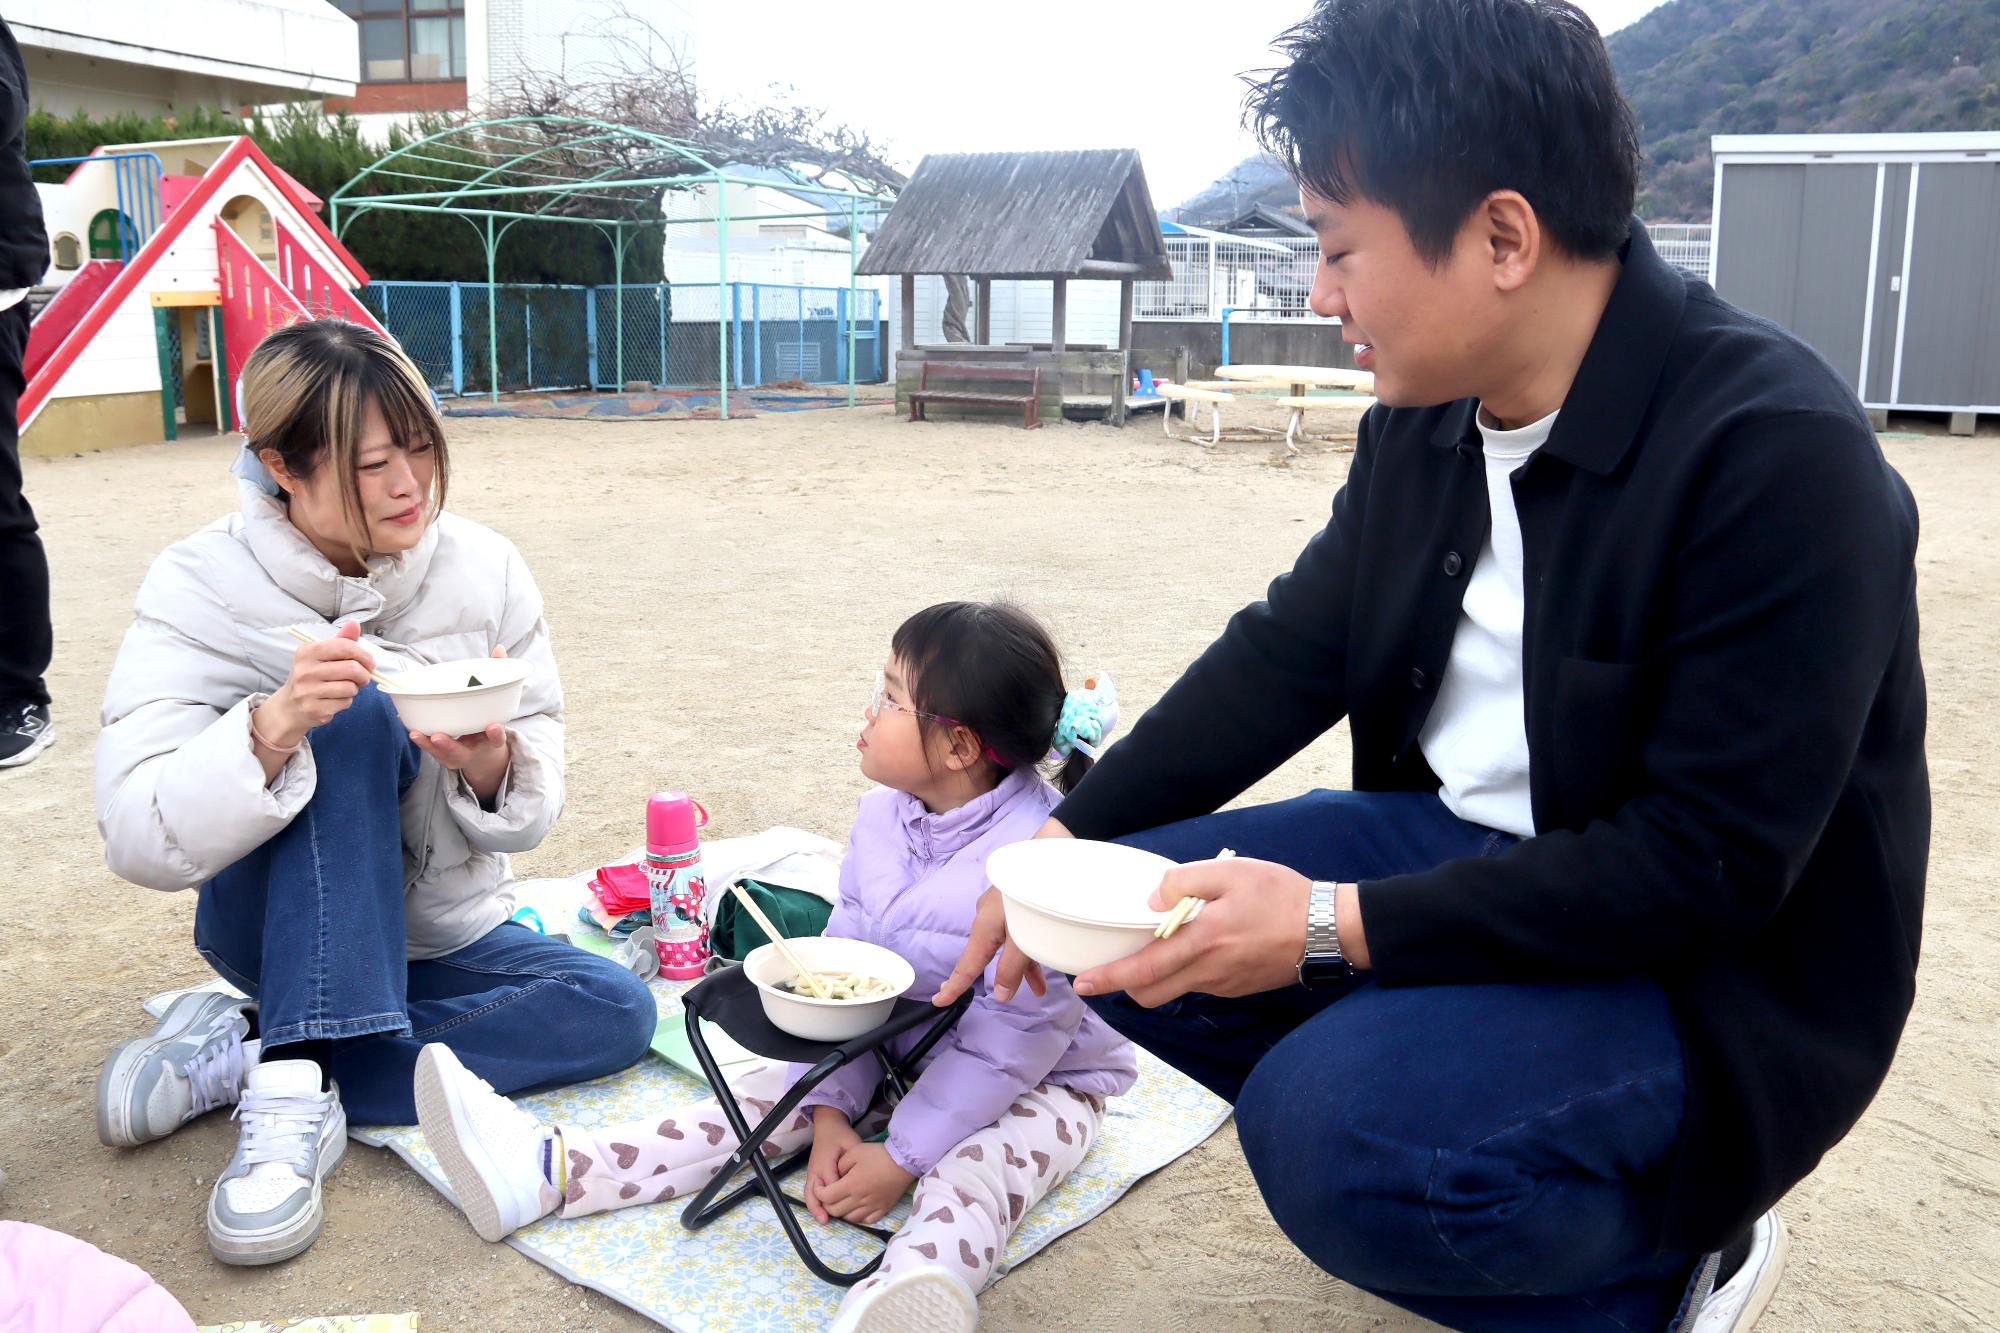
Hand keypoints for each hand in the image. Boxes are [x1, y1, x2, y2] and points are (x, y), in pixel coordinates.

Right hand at [258, 620, 373, 747]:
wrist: (290, 706)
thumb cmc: (312, 676)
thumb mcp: (322, 655)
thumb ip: (341, 640)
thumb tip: (355, 623)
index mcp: (307, 652)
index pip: (344, 646)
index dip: (364, 654)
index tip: (370, 662)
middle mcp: (304, 671)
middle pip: (351, 669)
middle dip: (364, 674)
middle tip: (362, 678)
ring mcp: (307, 692)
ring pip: (350, 688)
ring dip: (354, 689)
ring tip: (345, 688)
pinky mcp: (314, 709)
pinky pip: (345, 703)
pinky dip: (347, 701)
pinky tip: (335, 699)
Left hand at [408, 644, 511, 800]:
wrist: (482, 756)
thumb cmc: (488, 723)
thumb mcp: (498, 703)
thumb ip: (499, 676)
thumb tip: (499, 648)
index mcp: (491, 740)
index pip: (496, 738)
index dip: (496, 733)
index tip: (494, 726)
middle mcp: (473, 751)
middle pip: (461, 751)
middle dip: (449, 745)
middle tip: (438, 736)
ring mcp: (455, 756)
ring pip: (440, 753)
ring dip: (426, 744)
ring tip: (414, 733)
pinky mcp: (441, 754)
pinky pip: (428, 748)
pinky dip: (419, 737)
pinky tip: (407, 723)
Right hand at [804, 1107, 860, 1224]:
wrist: (828, 1127)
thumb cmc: (841, 1136)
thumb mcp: (851, 1144)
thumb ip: (853, 1160)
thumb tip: (859, 1177)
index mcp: (826, 1162)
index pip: (831, 1183)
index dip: (839, 1194)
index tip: (848, 1203)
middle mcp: (816, 1170)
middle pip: (815, 1192)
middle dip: (821, 1206)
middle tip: (828, 1220)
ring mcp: (812, 1174)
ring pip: (810, 1195)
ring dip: (816, 1208)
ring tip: (824, 1221)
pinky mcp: (813, 1176)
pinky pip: (810, 1193)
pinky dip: (815, 1204)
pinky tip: (822, 1213)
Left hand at [819, 1141, 915, 1226]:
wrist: (904, 1160)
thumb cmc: (879, 1154)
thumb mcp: (855, 1152)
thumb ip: (840, 1165)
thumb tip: (834, 1176)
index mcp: (851, 1185)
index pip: (826, 1197)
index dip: (818, 1192)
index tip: (820, 1185)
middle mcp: (859, 1200)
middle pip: (835, 1211)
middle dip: (827, 1203)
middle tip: (829, 1193)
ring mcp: (872, 1207)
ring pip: (849, 1218)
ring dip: (842, 1211)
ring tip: (843, 1201)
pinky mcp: (883, 1209)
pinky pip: (866, 1220)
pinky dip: (858, 1217)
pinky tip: (858, 1208)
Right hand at [934, 816, 1069, 1006]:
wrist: (1052, 848)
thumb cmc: (1034, 893)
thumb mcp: (1023, 936)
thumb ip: (1012, 966)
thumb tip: (1000, 995)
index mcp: (985, 926)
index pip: (967, 964)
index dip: (954, 985)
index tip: (939, 1001)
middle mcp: (990, 917)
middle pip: (990, 955)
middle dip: (1000, 977)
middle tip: (1005, 997)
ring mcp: (1005, 908)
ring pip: (1010, 945)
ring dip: (1023, 966)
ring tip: (1040, 989)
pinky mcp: (1020, 900)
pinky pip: (1022, 932)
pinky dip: (1031, 948)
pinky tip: (1047, 957)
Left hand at [1073, 855, 1316, 1006]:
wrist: (1328, 930)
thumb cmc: (1280, 896)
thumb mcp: (1230, 873)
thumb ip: (1184, 882)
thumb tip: (1152, 900)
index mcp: (1202, 942)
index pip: (1144, 970)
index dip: (1109, 979)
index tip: (1083, 984)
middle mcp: (1208, 972)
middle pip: (1151, 993)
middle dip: (1124, 986)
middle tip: (1109, 967)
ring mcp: (1223, 984)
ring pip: (1174, 989)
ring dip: (1155, 977)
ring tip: (1155, 946)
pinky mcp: (1237, 988)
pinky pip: (1199, 984)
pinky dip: (1184, 972)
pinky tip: (1193, 946)